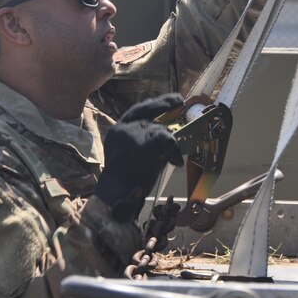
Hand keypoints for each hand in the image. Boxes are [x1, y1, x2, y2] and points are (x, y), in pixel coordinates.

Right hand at [95, 94, 184, 220]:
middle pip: (150, 118)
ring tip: (173, 155)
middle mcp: (123, 129)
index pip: (137, 111)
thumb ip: (142, 141)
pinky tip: (175, 161)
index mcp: (117, 131)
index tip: (171, 100)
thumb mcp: (129, 155)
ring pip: (160, 131)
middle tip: (181, 106)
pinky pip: (167, 141)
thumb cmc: (125, 182)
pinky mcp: (144, 145)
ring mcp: (133, 135)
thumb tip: (166, 133)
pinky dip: (173, 151)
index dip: (156, 104)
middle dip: (167, 115)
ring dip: (170, 143)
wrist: (118, 197)